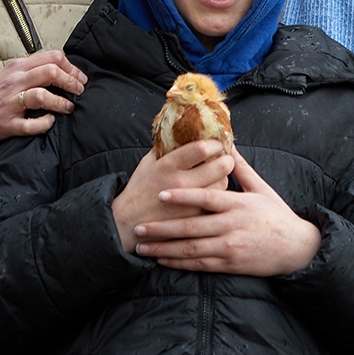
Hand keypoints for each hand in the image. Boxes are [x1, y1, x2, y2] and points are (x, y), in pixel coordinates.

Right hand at [0, 51, 86, 144]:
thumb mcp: (11, 73)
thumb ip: (34, 69)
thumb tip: (64, 70)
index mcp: (18, 67)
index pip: (52, 57)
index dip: (71, 67)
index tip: (79, 78)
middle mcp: (15, 82)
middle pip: (51, 73)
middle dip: (71, 82)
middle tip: (80, 91)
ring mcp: (10, 103)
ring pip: (42, 96)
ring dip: (61, 102)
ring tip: (68, 107)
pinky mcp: (8, 124)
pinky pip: (32, 125)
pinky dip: (45, 123)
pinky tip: (50, 121)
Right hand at [112, 140, 234, 253]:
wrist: (126, 223)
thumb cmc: (139, 189)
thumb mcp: (148, 163)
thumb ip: (166, 148)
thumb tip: (183, 131)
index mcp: (168, 165)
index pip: (202, 148)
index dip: (215, 143)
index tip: (217, 142)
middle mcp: (181, 183)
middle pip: (221, 166)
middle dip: (226, 159)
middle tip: (223, 158)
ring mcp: (190, 203)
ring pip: (223, 184)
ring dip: (223, 178)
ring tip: (215, 175)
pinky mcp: (194, 218)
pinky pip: (216, 203)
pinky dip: (217, 196)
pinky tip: (210, 193)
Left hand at [133, 147, 321, 276]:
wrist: (296, 248)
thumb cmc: (277, 215)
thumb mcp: (262, 188)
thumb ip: (242, 169)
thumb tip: (228, 146)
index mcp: (238, 205)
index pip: (206, 199)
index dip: (183, 197)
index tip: (161, 194)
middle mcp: (231, 227)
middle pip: (191, 228)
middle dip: (162, 228)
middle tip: (138, 226)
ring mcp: (229, 248)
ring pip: (191, 250)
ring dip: (164, 248)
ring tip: (142, 246)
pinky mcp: (230, 264)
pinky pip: (199, 265)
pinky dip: (179, 263)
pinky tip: (162, 260)